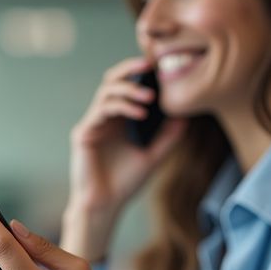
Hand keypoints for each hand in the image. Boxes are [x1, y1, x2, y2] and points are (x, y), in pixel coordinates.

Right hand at [66, 57, 186, 258]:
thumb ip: (168, 136)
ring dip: (129, 89)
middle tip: (151, 64)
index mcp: (119, 118)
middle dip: (131, 68)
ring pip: (107, 92)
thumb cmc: (126, 182)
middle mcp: (104, 116)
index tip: (162, 66)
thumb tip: (186, 115)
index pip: (128, 85)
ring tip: (149, 96)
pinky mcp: (84, 133)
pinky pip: (101, 111)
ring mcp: (93, 123)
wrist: (106, 205)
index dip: (141, 72)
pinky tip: (140, 114)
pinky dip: (122, 107)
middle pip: (113, 80)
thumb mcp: (155, 155)